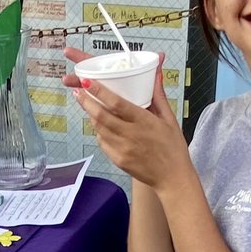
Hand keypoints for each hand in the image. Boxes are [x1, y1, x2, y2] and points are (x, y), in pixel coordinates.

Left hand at [64, 49, 192, 192]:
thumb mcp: (169, 120)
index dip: (100, 92)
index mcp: (144, 122)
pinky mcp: (118, 160)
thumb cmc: (173, 148)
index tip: (88, 81)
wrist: (172, 178)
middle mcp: (131, 135)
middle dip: (86, 101)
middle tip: (77, 90)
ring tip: (86, 103)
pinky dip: (99, 132)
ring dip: (90, 115)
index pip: (117, 104)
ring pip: (99, 128)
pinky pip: (102, 142)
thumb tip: (156, 73)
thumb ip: (158, 96)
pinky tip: (100, 126)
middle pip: (101, 116)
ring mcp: (122, 149)